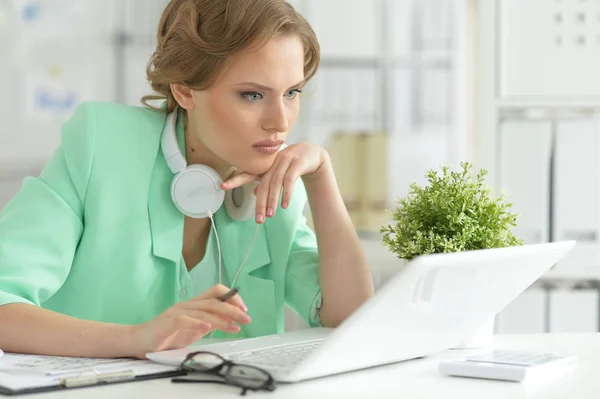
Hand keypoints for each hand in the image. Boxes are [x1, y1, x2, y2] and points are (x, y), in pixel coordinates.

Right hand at [130, 284, 250, 358]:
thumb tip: (230, 322)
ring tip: (235, 326)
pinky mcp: (168, 322)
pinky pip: (185, 320)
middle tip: (246, 318)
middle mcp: (188, 304)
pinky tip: (208, 328)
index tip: (244, 309)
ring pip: (204, 311)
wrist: (138, 341)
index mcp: (194, 304)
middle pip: (214, 301)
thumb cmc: (166, 336)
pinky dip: (198, 324)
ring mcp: (177, 311)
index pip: (216, 292)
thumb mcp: (193, 329)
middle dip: (233, 309)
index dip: (232, 297)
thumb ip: (209, 323)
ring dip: (222, 319)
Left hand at [221, 142, 328, 223]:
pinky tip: (284, 205)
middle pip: (263, 185)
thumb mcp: (277, 173)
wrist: (313, 154)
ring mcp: (285, 161)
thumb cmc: (292, 165)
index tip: (222, 186)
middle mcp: (273, 163)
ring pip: (276, 183)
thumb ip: (266, 182)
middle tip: (259, 220)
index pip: (247, 174)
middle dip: (260, 203)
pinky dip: (286, 194)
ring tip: (270, 215)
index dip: (235, 180)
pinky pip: (290, 180)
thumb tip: (255, 194)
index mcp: (266, 166)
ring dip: (272, 200)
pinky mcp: (297, 163)